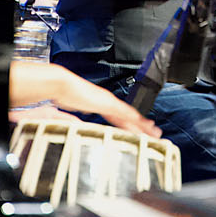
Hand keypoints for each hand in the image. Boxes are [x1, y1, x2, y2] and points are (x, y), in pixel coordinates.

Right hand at [9, 62, 161, 138]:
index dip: (132, 121)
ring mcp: (107, 101)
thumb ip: (79, 112)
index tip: (142, 127)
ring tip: (154, 132)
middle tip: (156, 132)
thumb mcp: (73, 107)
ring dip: (142, 125)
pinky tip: (142, 127)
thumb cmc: (63, 93)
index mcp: (100, 101)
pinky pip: (123, 114)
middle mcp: (107, 100)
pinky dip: (133, 121)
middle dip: (143, 125)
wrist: (59, 84)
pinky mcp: (105, 104)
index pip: (120, 113)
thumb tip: (78, 121)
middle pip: (129, 115)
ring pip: (130, 115)